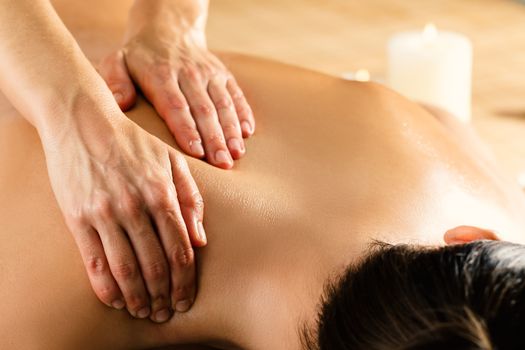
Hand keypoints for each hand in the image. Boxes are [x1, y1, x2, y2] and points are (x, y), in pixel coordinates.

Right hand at [42, 111, 205, 322]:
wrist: (83, 122)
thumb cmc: (133, 143)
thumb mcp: (173, 161)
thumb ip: (192, 199)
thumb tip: (200, 239)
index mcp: (162, 193)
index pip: (180, 250)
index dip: (185, 281)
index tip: (186, 299)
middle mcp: (135, 206)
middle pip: (155, 265)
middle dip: (164, 296)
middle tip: (167, 312)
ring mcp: (104, 213)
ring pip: (126, 269)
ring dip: (138, 298)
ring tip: (145, 312)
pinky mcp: (78, 217)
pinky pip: (93, 261)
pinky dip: (106, 287)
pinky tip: (116, 300)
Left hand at [99, 5, 254, 168]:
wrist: (168, 30)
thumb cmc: (140, 56)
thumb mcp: (118, 61)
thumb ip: (116, 81)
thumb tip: (121, 103)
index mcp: (162, 74)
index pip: (176, 106)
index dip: (187, 130)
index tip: (196, 152)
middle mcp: (189, 74)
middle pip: (204, 110)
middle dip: (215, 138)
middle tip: (222, 163)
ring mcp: (209, 74)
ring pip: (223, 104)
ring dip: (232, 130)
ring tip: (236, 154)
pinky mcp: (223, 75)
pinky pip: (236, 94)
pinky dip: (244, 113)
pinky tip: (247, 133)